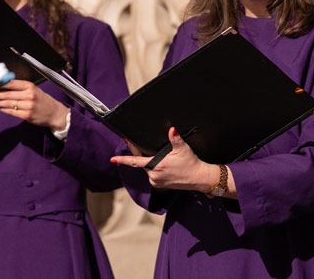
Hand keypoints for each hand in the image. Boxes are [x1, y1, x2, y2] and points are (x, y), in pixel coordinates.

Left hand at [0, 79, 68, 131]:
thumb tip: (2, 86)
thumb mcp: (33, 89)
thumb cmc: (42, 100)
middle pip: (7, 94)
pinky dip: (4, 109)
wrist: (55, 113)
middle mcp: (29, 95)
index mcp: (30, 86)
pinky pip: (12, 111)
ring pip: (8, 103)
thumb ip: (19, 87)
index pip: (11, 83)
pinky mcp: (27, 115)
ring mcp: (28, 106)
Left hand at [110, 127, 228, 193]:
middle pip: (141, 163)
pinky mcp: (159, 185)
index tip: (112, 159)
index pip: (136, 162)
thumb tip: (171, 129)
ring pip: (146, 169)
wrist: (200, 178)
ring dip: (147, 162)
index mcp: (157, 166)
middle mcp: (154, 176)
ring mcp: (156, 182)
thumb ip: (175, 139)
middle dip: (137, 154)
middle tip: (133, 142)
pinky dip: (152, 168)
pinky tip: (159, 164)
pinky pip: (151, 174)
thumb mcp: (183, 149)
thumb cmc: (192, 163)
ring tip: (156, 156)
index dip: (123, 160)